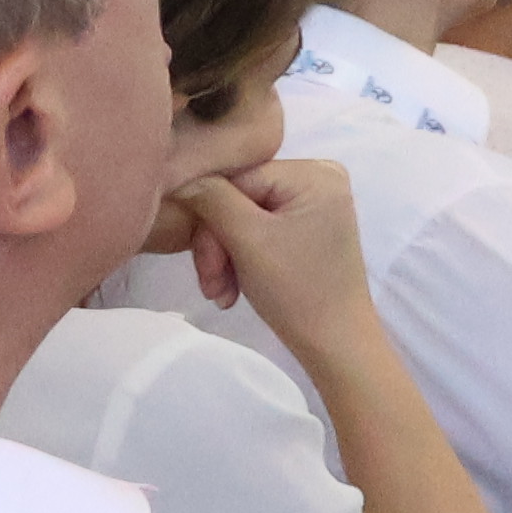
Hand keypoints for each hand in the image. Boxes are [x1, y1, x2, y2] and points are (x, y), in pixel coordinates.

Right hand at [173, 158, 377, 352]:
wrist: (333, 339)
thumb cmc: (296, 288)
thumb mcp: (248, 238)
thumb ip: (211, 198)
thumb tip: (178, 174)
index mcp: (315, 172)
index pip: (234, 178)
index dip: (208, 218)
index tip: (205, 262)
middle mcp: (318, 177)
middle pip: (236, 198)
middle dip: (216, 245)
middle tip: (212, 286)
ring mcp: (313, 204)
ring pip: (240, 218)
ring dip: (222, 258)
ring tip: (221, 294)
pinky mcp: (305, 227)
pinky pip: (256, 231)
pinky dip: (239, 260)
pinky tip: (233, 289)